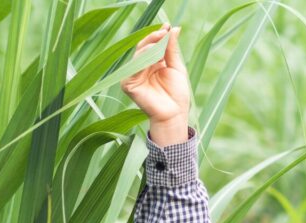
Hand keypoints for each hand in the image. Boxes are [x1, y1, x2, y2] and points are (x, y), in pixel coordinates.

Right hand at [121, 23, 189, 143]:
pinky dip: (143, 59)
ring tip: (161, 39)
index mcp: (151, 64)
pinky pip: (134, 68)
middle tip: (163, 31)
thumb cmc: (177, 94)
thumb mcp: (176, 67)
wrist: (175, 114)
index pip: (152, 46)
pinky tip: (153, 53)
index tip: (167, 26)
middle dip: (154, 38)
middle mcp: (140, 69)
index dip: (158, 36)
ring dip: (150, 46)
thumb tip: (174, 28)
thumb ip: (172, 49)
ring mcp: (133, 76)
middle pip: (144, 48)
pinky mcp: (128, 84)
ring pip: (139, 55)